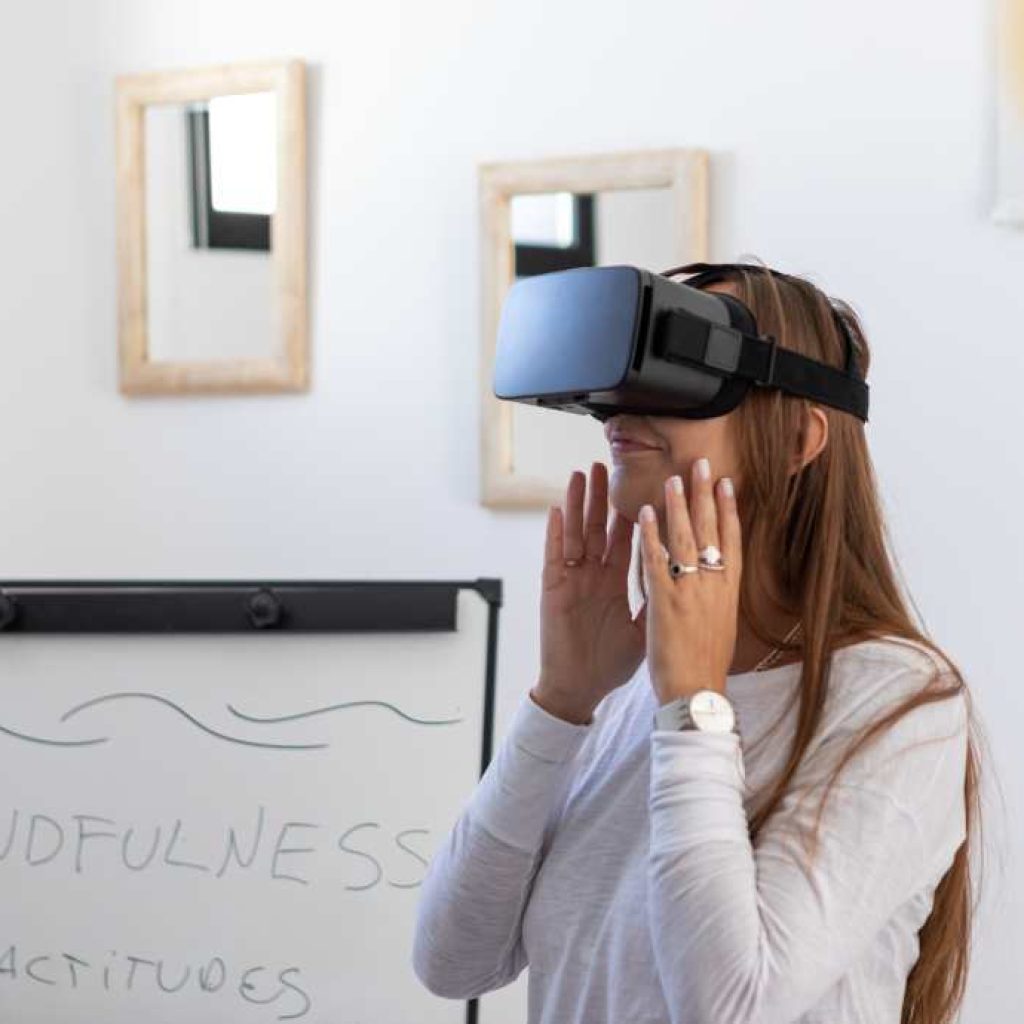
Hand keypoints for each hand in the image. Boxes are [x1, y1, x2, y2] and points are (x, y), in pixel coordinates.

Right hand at [535, 462, 647, 721]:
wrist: (581, 687)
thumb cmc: (610, 663)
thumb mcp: (643, 629)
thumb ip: (658, 600)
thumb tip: (684, 577)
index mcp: (616, 581)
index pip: (628, 538)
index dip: (636, 512)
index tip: (644, 485)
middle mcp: (594, 574)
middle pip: (600, 526)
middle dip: (603, 496)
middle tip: (608, 464)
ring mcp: (573, 579)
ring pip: (576, 533)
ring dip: (578, 503)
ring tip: (582, 474)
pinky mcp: (554, 589)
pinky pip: (554, 556)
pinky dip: (555, 533)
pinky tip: (557, 509)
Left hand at [637, 458, 741, 704]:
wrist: (695, 693)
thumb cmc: (706, 665)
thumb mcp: (722, 625)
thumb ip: (717, 598)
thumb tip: (719, 579)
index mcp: (729, 591)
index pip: (732, 541)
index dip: (729, 510)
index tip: (727, 484)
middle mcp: (714, 586)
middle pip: (710, 531)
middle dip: (705, 495)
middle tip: (701, 464)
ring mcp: (689, 591)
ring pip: (684, 539)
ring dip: (678, 505)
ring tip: (673, 478)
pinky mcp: (664, 602)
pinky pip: (655, 561)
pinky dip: (652, 536)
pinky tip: (647, 513)